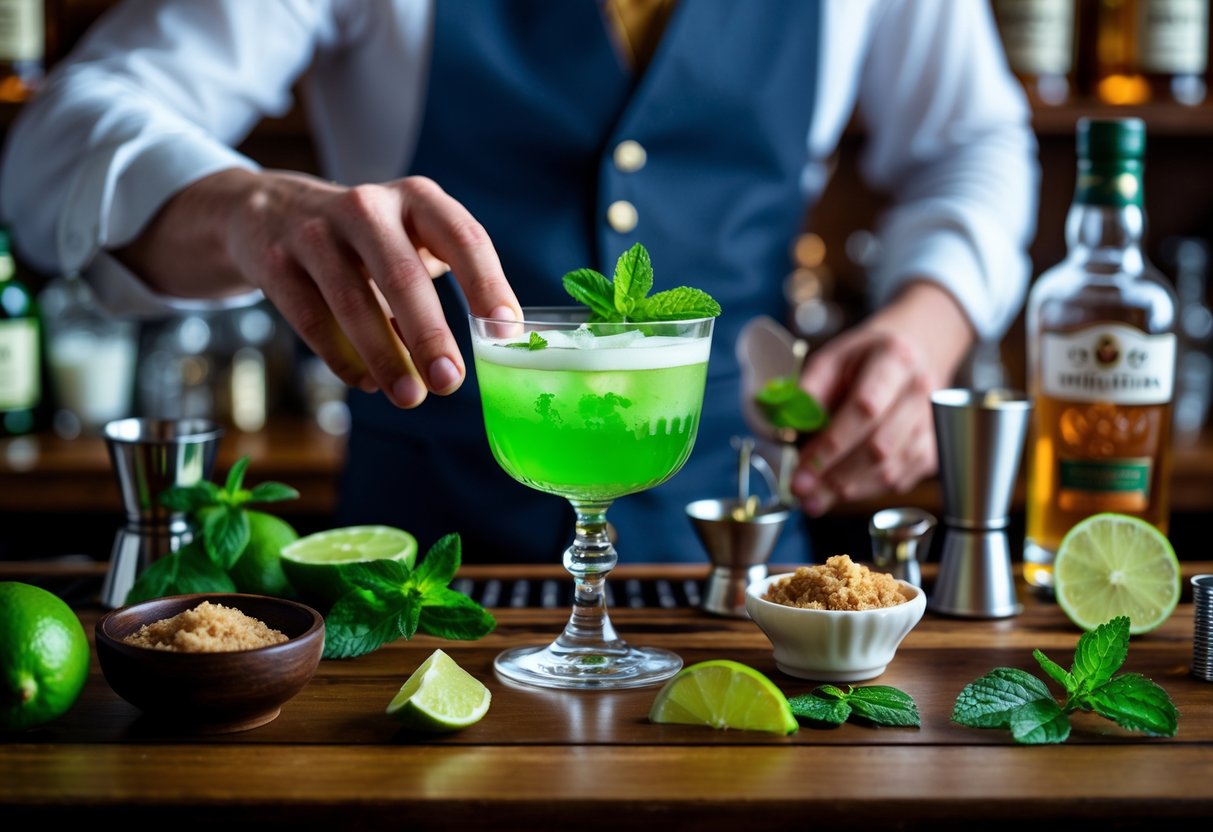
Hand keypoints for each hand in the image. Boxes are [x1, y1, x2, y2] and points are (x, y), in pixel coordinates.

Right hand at [117, 169, 519, 407]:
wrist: (269, 211)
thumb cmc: (366, 241)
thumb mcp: (410, 241)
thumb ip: (444, 286)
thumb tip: (479, 354)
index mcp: (416, 199)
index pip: (463, 237)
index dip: (487, 285)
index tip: (504, 331)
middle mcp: (368, 207)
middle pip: (404, 276)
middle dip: (430, 335)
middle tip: (450, 382)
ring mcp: (316, 232)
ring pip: (354, 302)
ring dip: (385, 357)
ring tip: (410, 397)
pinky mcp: (276, 262)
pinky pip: (313, 320)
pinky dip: (343, 359)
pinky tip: (368, 383)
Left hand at [790, 281, 974, 515]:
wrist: (916, 352)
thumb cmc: (868, 357)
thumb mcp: (833, 357)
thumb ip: (809, 389)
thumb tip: (789, 427)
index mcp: (895, 359)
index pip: (865, 409)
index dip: (832, 444)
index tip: (802, 468)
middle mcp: (922, 391)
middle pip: (879, 445)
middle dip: (834, 475)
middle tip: (801, 491)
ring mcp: (933, 423)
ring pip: (891, 469)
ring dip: (847, 489)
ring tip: (813, 500)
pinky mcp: (934, 449)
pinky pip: (900, 480)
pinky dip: (866, 490)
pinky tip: (839, 491)